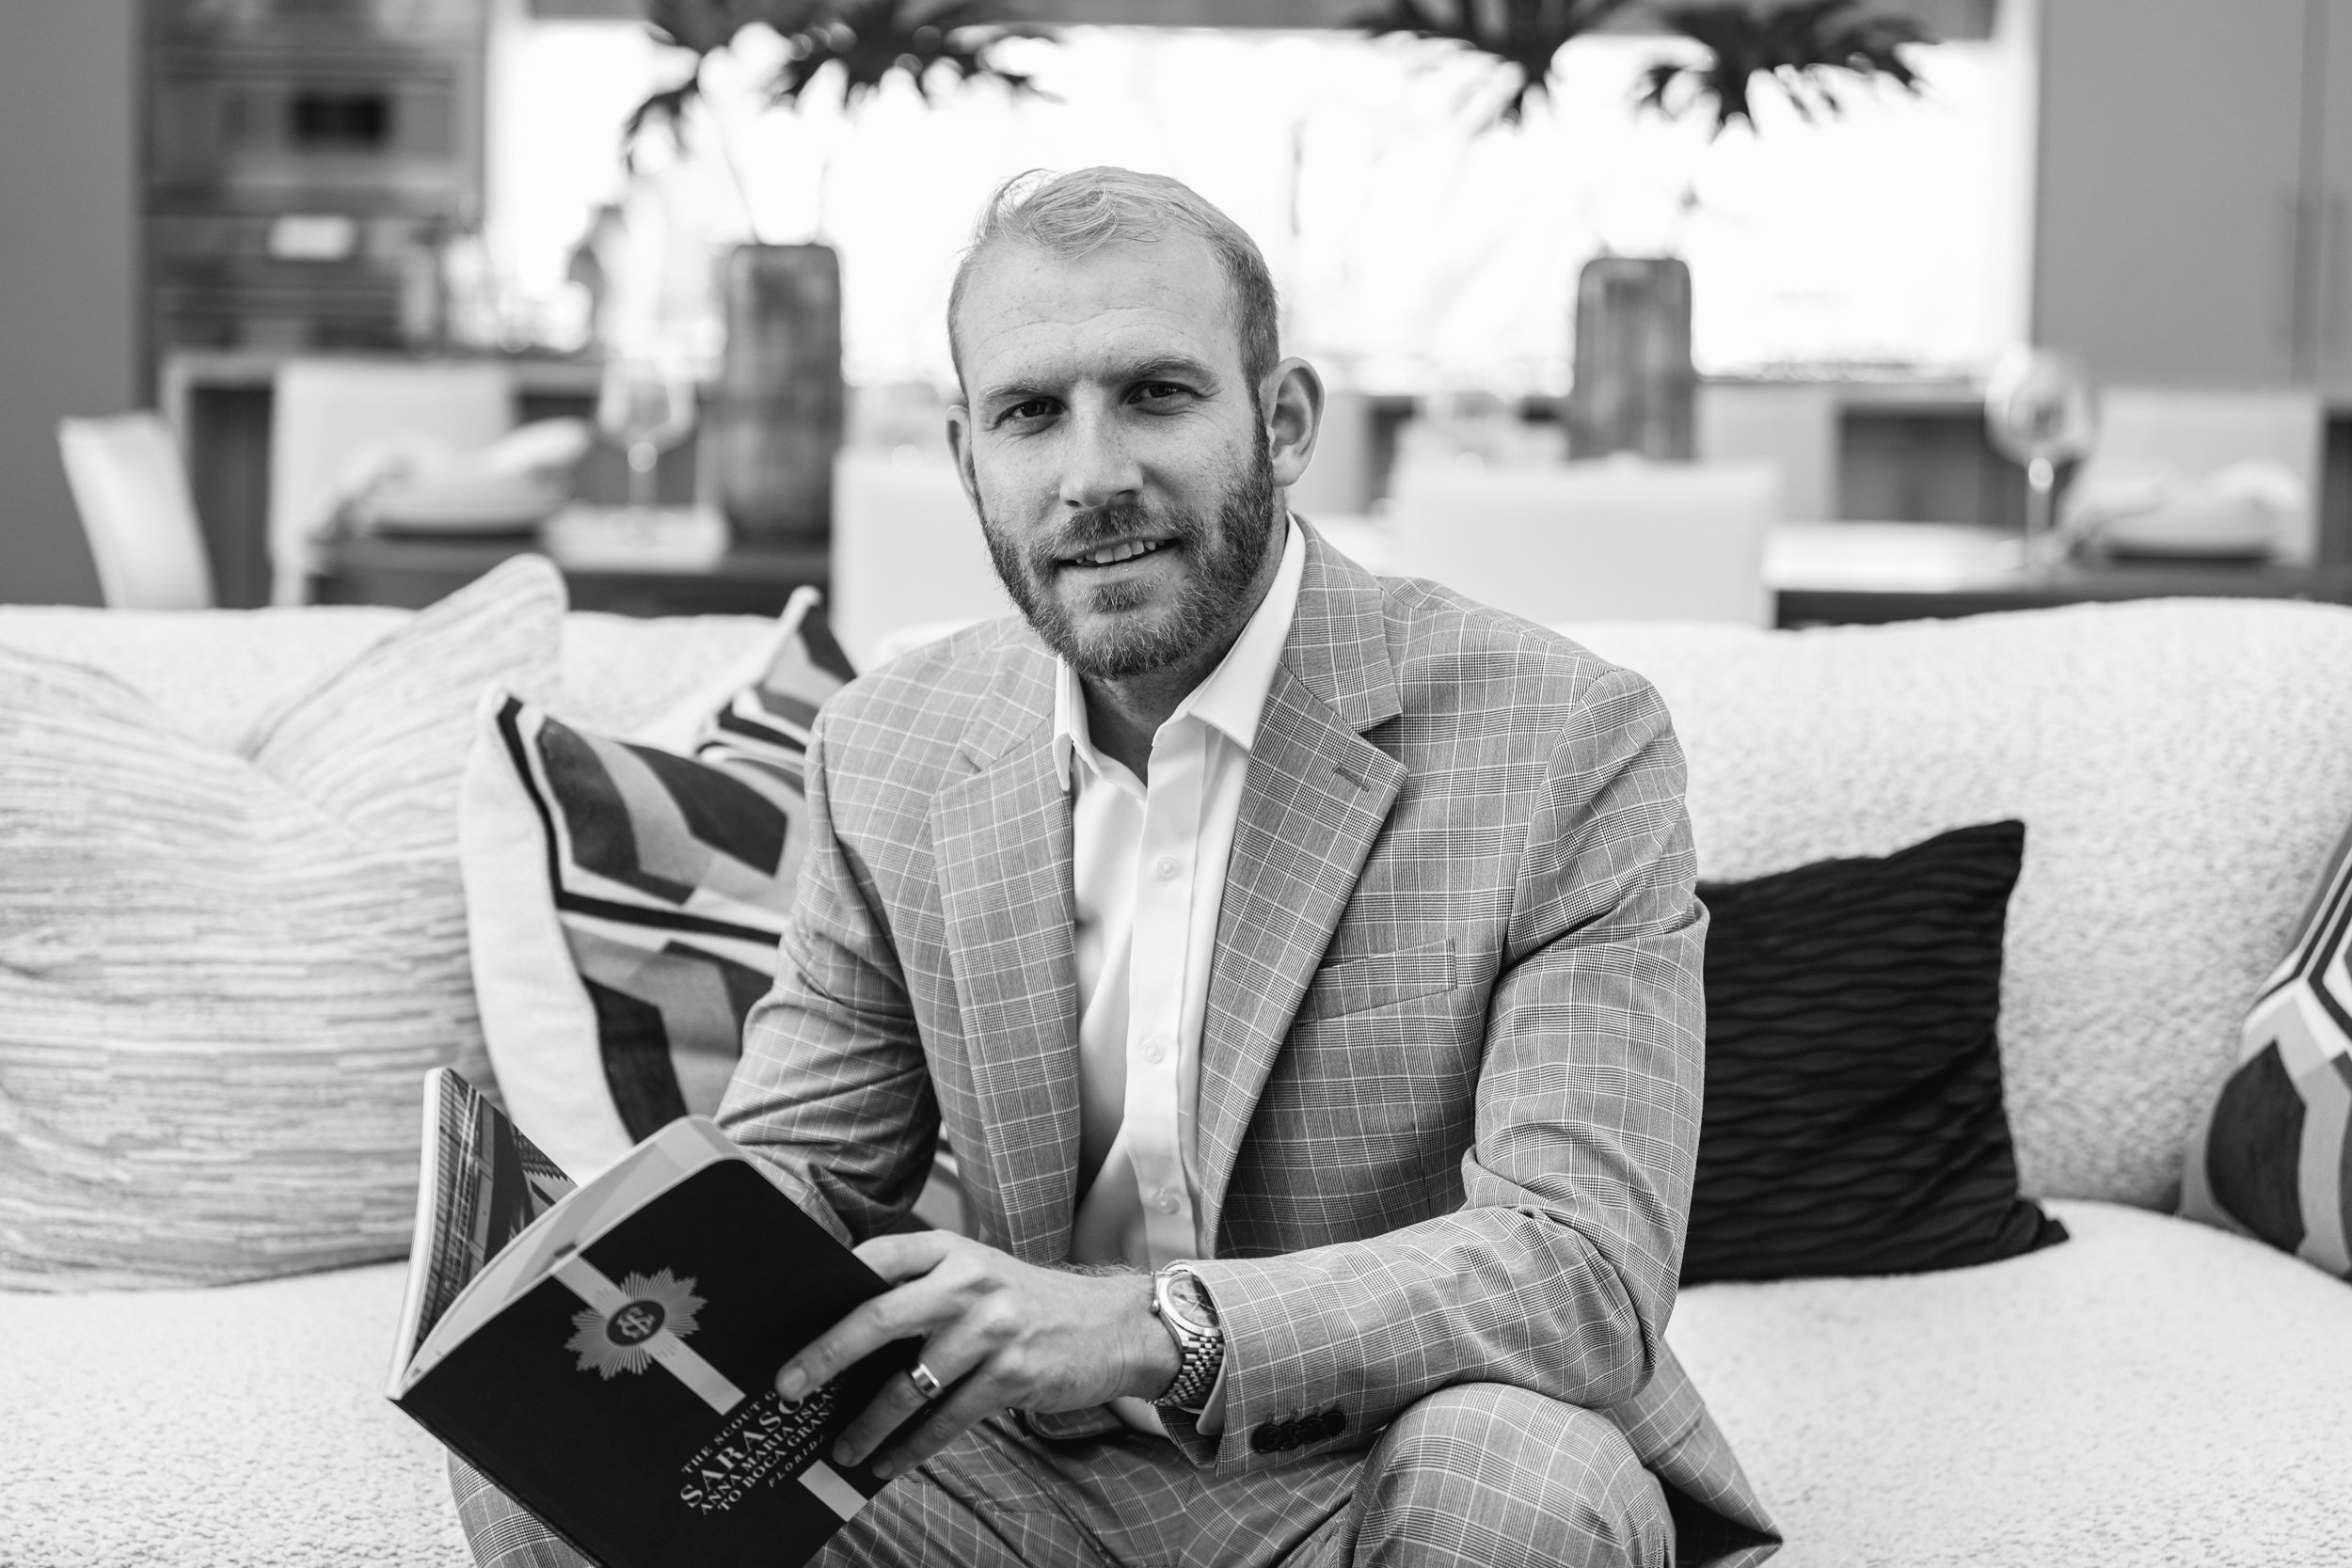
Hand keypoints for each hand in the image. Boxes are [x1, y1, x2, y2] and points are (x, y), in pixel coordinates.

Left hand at [774, 1232, 1178, 1479]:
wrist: (1115, 1326)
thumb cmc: (1030, 1305)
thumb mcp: (981, 1275)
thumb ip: (925, 1290)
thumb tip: (845, 1332)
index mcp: (953, 1250)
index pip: (878, 1256)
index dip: (830, 1282)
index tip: (789, 1316)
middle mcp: (970, 1282)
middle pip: (878, 1316)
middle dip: (826, 1354)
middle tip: (789, 1385)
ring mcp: (992, 1329)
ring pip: (909, 1384)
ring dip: (867, 1423)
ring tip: (841, 1448)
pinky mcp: (1012, 1375)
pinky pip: (945, 1420)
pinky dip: (911, 1447)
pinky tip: (888, 1462)